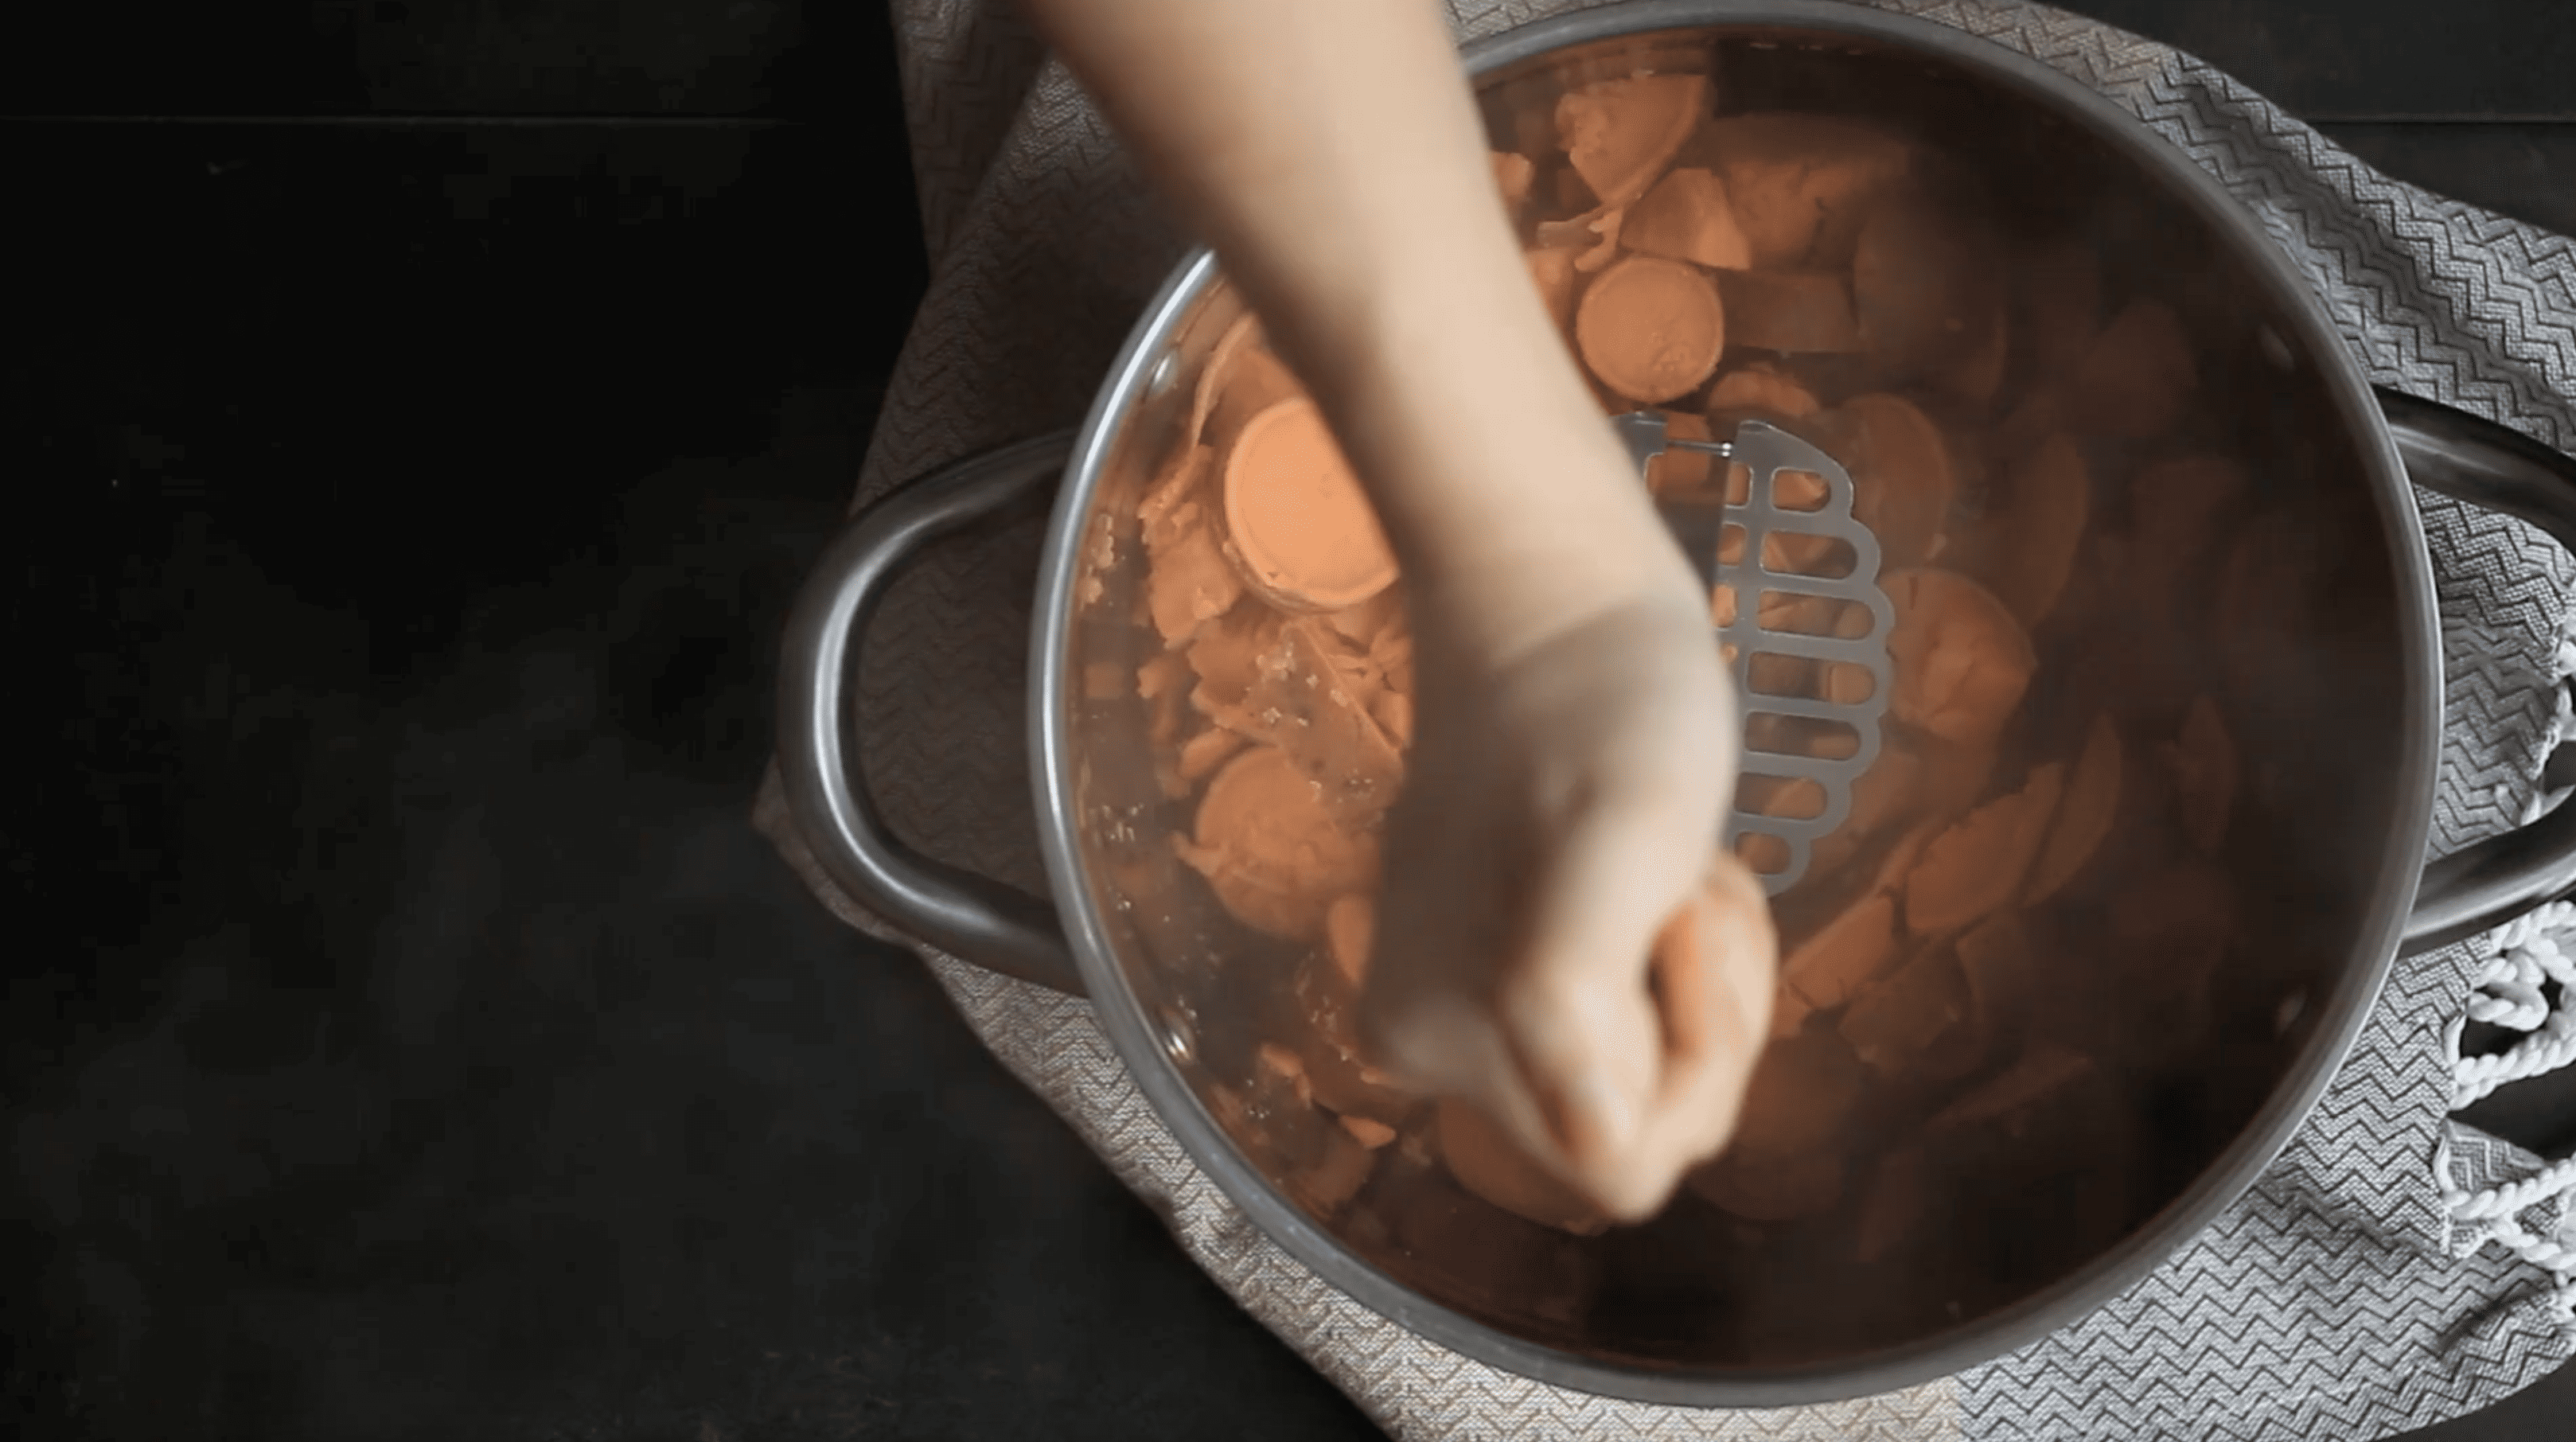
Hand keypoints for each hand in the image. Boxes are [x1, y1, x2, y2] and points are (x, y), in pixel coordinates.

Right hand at [1359, 577, 1779, 1224]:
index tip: (1673, 926)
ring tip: (1676, 871)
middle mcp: (1429, 1044)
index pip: (1620, 1157)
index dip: (1687, 1062)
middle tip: (1683, 891)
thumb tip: (1590, 1137)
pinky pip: (1629, 1021)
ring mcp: (1463, 1002)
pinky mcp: (1501, 962)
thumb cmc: (1596, 702)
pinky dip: (1676, 956)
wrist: (1554, 602)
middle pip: (1636, 1123)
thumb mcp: (1616, 834)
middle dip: (1700, 1019)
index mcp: (1436, 1040)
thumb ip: (1572, 987)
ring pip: (1646, 1072)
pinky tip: (1665, 874)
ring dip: (1701, 980)